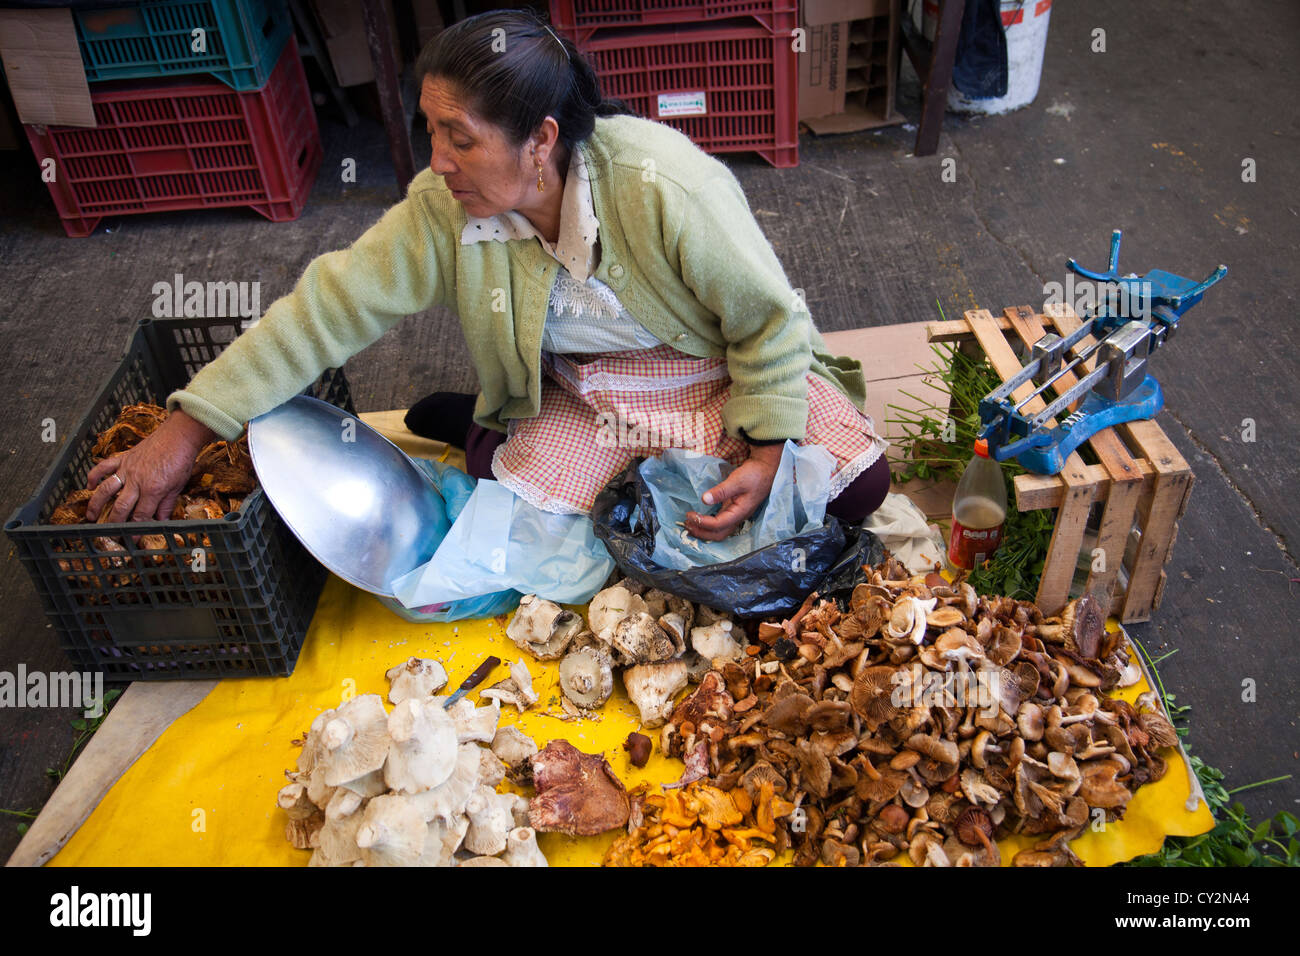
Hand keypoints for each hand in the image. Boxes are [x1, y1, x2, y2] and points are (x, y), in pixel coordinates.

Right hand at [85, 410, 217, 523]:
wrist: (178, 436)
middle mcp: (137, 481)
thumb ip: (166, 505)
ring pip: (106, 489)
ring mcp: (127, 469)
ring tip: (91, 517)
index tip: (133, 539)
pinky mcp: (123, 458)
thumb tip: (161, 521)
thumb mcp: (177, 486)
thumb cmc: (181, 460)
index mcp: (153, 490)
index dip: (136, 530)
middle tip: (110, 534)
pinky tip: (88, 486)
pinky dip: (93, 476)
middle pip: (121, 507)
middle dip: (114, 523)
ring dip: (96, 504)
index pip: (141, 516)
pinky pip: (104, 467)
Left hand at [684, 442, 783, 541]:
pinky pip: (720, 523)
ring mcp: (736, 515)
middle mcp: (738, 517)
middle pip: (718, 534)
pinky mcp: (734, 510)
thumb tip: (704, 499)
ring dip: (704, 531)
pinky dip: (708, 525)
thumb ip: (721, 491)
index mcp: (739, 512)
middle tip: (686, 524)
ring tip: (690, 524)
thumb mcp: (737, 480)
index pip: (718, 525)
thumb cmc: (754, 474)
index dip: (702, 522)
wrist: (765, 468)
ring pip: (719, 531)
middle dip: (701, 533)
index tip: (690, 515)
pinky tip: (700, 519)